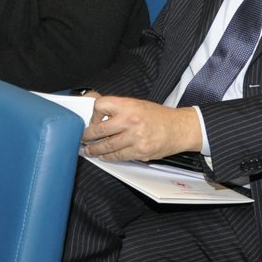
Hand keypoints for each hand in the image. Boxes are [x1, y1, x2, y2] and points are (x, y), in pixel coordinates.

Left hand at [81, 95, 201, 162]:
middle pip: (99, 130)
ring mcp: (135, 138)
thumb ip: (119, 109)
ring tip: (89, 150)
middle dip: (87, 136)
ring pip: (107, 146)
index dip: (93, 114)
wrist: (179, 128)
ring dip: (95, 150)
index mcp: (129, 105)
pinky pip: (119, 156)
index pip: (100, 106)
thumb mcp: (138, 104)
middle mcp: (130, 120)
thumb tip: (99, 115)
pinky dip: (109, 157)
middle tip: (83, 138)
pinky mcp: (140, 152)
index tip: (92, 120)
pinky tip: (105, 156)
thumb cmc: (159, 116)